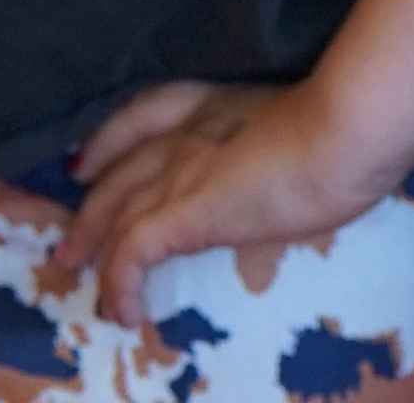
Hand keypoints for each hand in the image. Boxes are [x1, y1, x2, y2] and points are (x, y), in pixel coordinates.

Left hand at [57, 78, 404, 334]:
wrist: (342, 133)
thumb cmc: (341, 127)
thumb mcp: (299, 128)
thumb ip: (275, 146)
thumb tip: (285, 174)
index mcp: (211, 103)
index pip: (142, 115)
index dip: (108, 140)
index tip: (86, 163)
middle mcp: (183, 133)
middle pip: (118, 171)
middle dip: (91, 208)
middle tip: (71, 242)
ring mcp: (179, 170)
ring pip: (117, 213)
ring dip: (97, 251)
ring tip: (87, 285)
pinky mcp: (184, 212)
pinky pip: (134, 252)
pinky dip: (121, 282)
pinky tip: (124, 309)